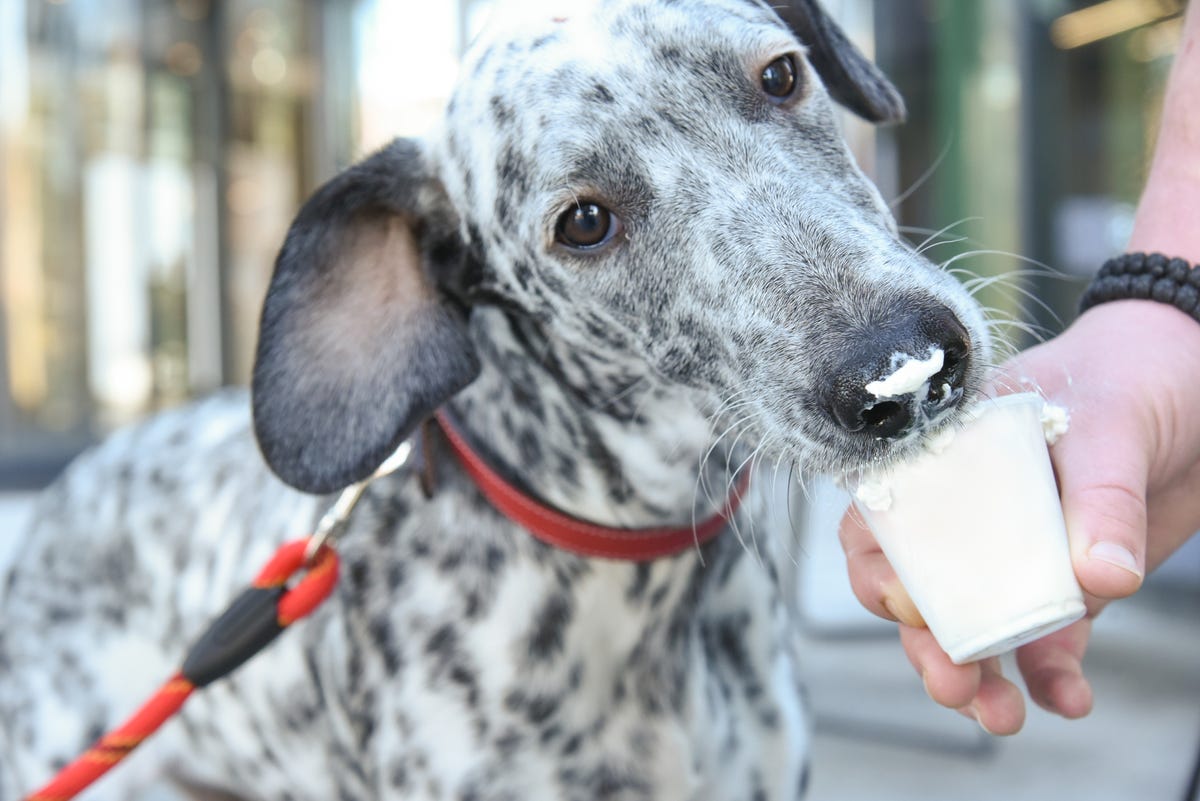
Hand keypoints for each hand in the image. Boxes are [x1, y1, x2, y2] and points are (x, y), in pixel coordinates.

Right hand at [840, 299, 1199, 733]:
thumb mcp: (1111, 426)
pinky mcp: (1064, 587)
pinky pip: (1044, 642)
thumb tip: (1102, 578)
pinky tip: (1068, 699)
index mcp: (946, 457)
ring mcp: (1012, 553)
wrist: (1194, 386)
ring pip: (970, 626)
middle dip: (924, 643)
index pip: (882, 516)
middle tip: (953, 679)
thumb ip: (1102, 497)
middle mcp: (966, 511)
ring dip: (976, 677)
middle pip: (916, 587)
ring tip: (999, 715)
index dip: (877, 566)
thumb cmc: (1129, 377)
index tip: (906, 605)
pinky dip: (1051, 678)